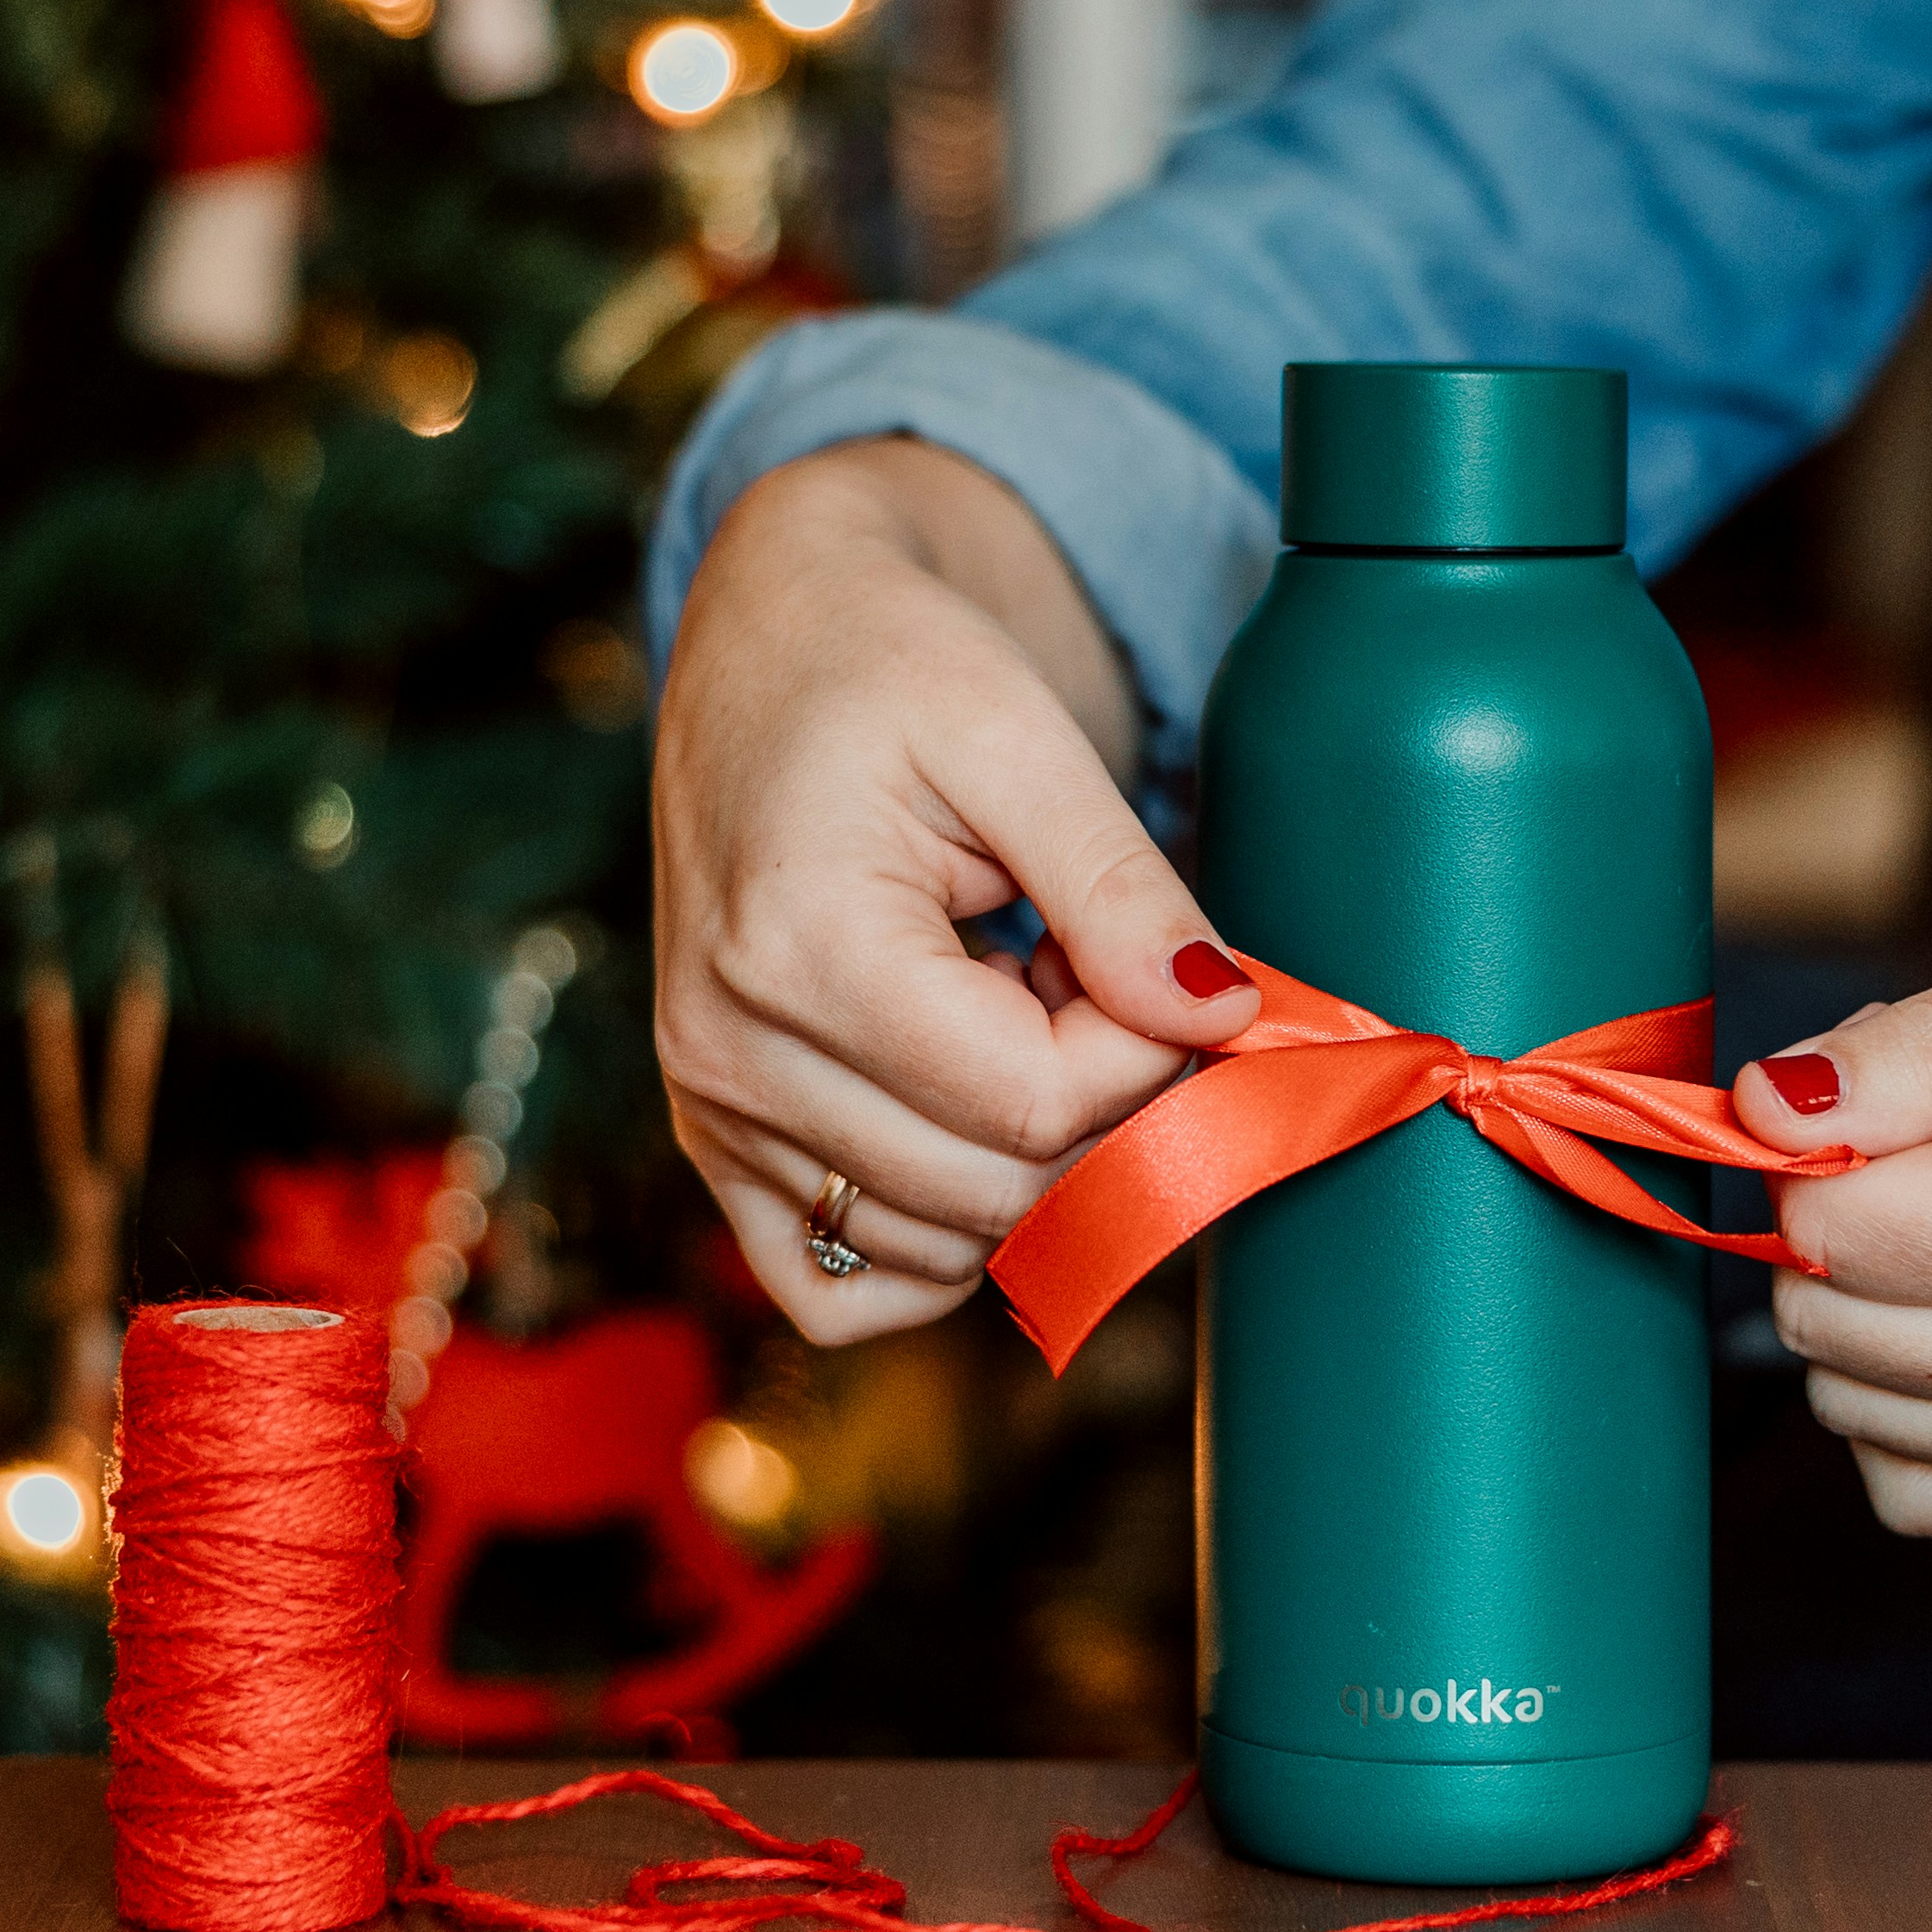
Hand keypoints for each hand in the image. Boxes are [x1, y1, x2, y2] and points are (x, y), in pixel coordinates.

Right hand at [653, 439, 1257, 1343]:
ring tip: (1017, 1010)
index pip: (1032, 1105)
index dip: (1143, 1055)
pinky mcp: (711, 1138)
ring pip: (935, 1249)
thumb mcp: (1021, 734)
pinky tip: (970, 1116)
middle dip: (1097, 1107)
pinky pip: (834, 1289)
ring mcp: (710, 1107)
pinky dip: (933, 1243)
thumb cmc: (887, 660)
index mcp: (799, 943)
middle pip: (993, 1193)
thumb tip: (1220, 1019)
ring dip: (1024, 1159)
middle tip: (1098, 978)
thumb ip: (1122, 888)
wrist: (767, 641)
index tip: (1167, 966)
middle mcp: (729, 1051)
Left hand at [1729, 894, 1931, 1540]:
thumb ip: (1914, 1050)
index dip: (1803, 1147)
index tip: (1867, 1090)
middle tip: (1930, 1137)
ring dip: (1863, 1305)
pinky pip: (1918, 1489)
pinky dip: (1898, 1403)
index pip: (1834, 1234)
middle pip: (1826, 1329)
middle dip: (1827, 1219)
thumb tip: (1758, 1111)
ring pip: (1852, 1412)